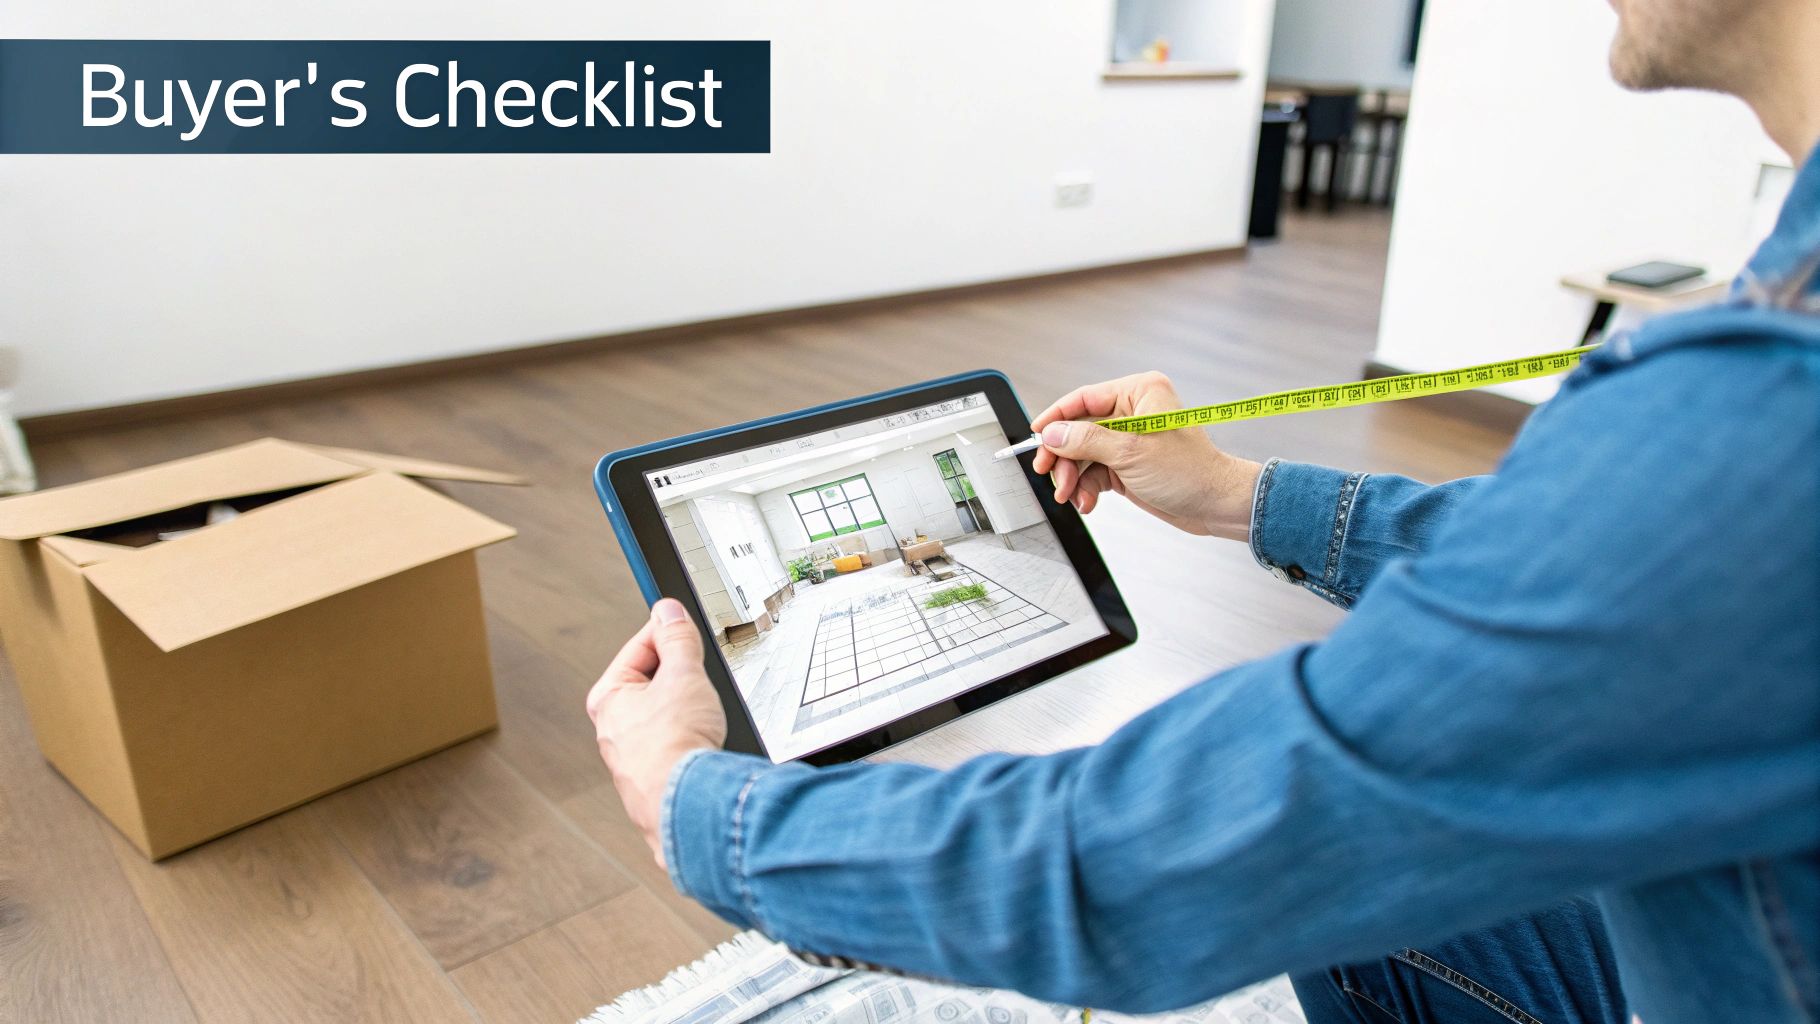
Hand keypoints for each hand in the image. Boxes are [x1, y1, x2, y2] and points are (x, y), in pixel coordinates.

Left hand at [586, 598, 727, 867]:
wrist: (686, 808)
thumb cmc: (673, 747)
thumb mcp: (683, 675)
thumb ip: (677, 639)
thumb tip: (667, 612)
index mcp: (609, 698)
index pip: (639, 647)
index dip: (667, 632)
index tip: (684, 622)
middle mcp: (613, 730)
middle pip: (654, 683)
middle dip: (681, 677)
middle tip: (700, 677)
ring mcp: (632, 759)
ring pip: (666, 717)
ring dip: (688, 712)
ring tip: (703, 716)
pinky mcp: (654, 781)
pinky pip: (675, 747)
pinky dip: (691, 741)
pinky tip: (703, 745)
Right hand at [1031, 371, 1261, 540]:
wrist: (1215, 505)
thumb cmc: (1190, 472)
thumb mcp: (1131, 453)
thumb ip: (1087, 441)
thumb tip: (1053, 433)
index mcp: (1139, 393)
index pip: (1085, 398)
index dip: (1056, 417)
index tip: (1036, 434)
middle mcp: (1132, 412)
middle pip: (1079, 429)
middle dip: (1064, 456)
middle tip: (1049, 473)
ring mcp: (1128, 440)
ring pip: (1083, 454)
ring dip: (1074, 477)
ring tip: (1070, 496)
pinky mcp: (1127, 464)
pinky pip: (1094, 472)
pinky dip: (1087, 488)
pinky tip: (1087, 502)